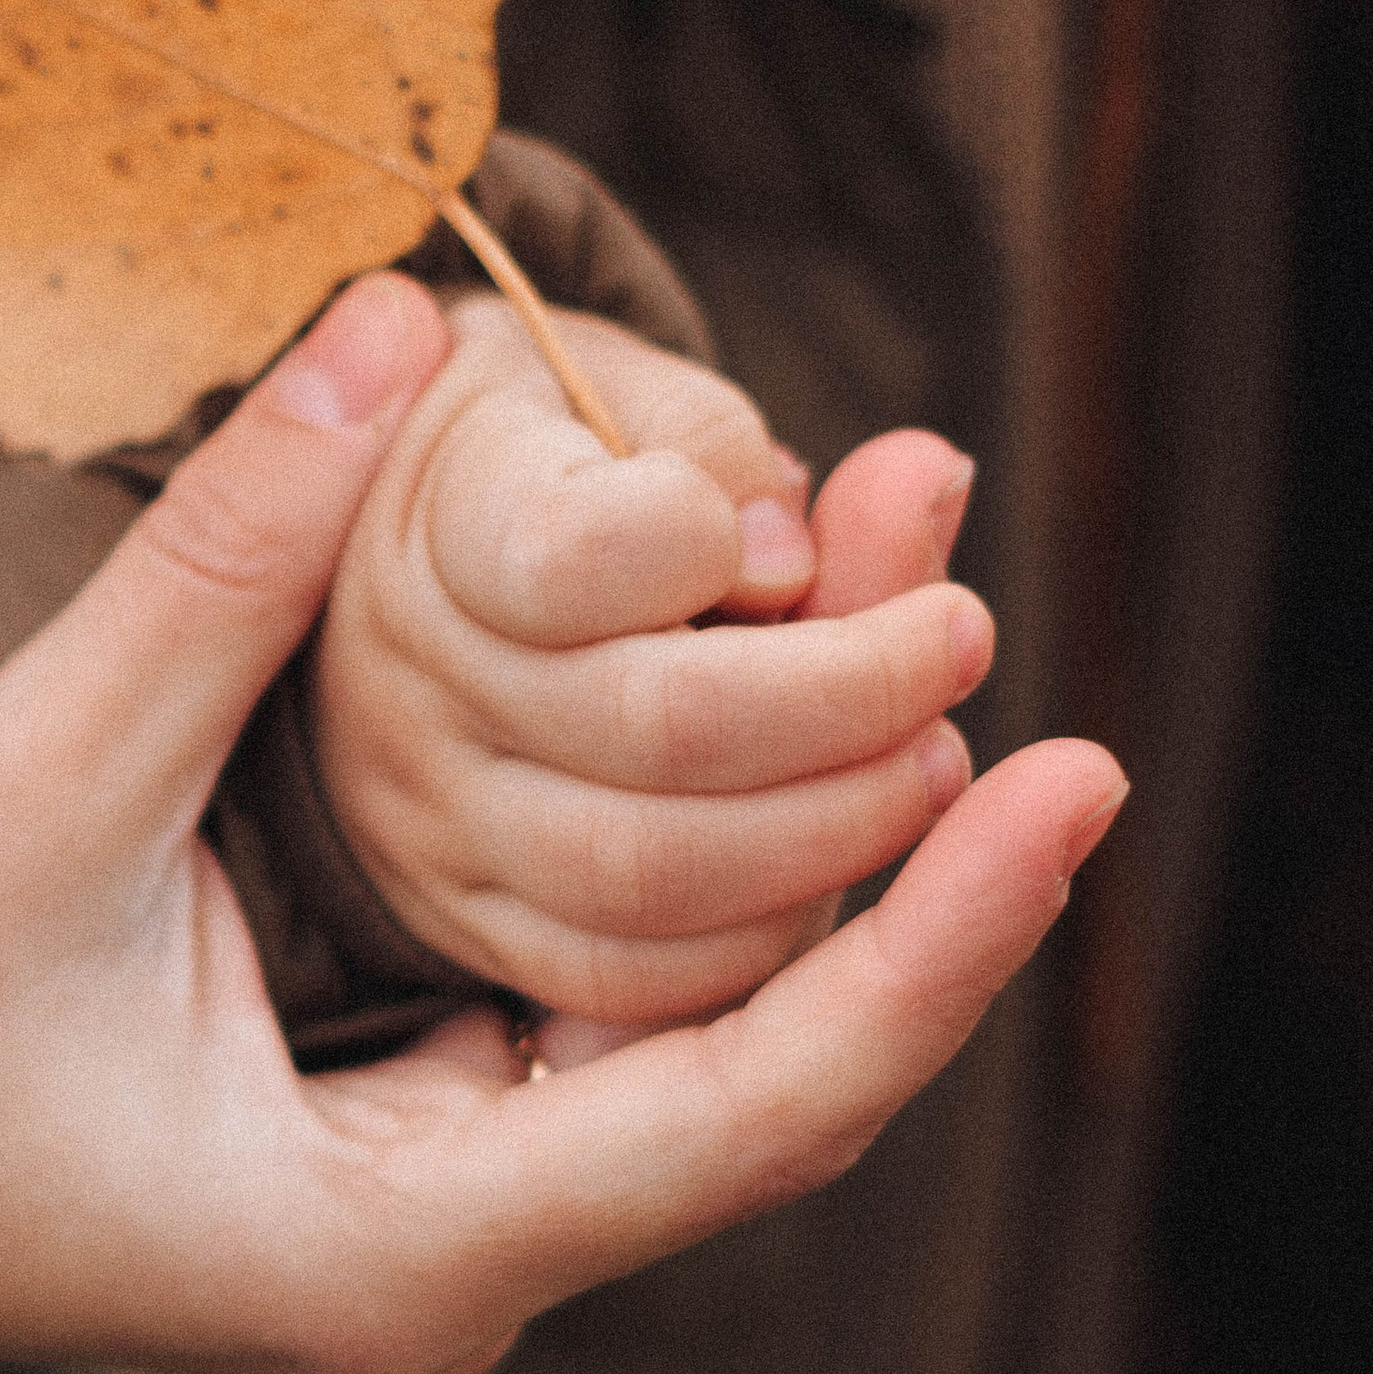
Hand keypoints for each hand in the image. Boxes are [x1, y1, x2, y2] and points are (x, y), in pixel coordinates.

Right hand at [0, 277, 1122, 1373]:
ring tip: (863, 581)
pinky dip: (657, 853)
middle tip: (946, 566)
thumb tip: (390, 323)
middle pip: (756, 1061)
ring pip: (675, 1024)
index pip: (760, 1102)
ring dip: (778, 825)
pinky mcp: (358, 1135)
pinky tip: (703, 696)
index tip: (1072, 764)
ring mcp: (407, 1203)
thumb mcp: (22, 795)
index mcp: (401, 1248)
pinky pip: (572, 995)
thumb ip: (223, 571)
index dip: (936, 932)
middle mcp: (442, 1257)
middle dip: (877, 829)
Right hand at [311, 294, 995, 1024]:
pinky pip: (640, 978)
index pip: (573, 554)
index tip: (813, 533)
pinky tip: (844, 853)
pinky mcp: (480, 928)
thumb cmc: (563, 462)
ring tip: (934, 757)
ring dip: (843, 824)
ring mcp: (435, 826)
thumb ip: (727, 447)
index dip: (720, 543)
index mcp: (442, 525)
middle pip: (658, 727)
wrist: (417, 579)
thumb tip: (881, 512)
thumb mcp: (626, 395)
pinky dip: (773, 930)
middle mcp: (413, 691)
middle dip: (855, 698)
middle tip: (960, 647)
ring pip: (658, 876)